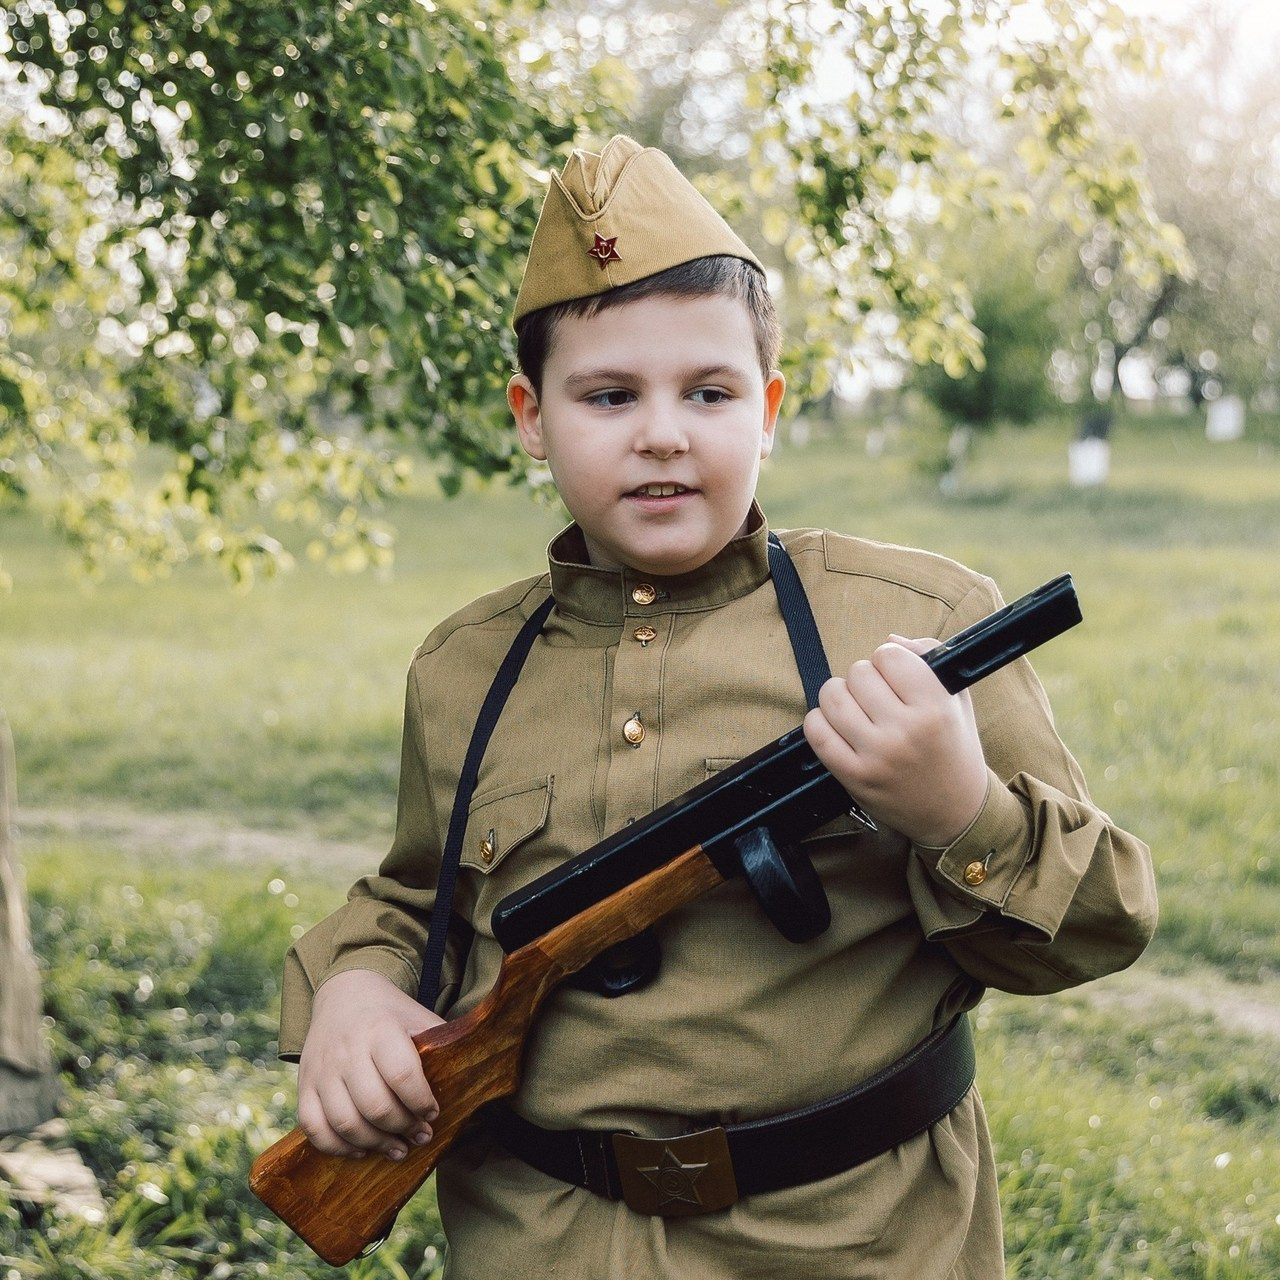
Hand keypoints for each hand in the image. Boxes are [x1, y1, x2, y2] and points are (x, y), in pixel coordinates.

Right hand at [296, 969, 444, 1159]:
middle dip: (403, 1128)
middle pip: (374, 1105)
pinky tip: (361, 1149)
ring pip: (345, 1121)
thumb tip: (471, 1081)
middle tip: (421, 1135)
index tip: (433, 1112)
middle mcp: (347, 1050)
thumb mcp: (418, 1018)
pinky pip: (315, 1128)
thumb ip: (440, 1046)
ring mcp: (322, 1070)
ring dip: (375, 1143)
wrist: (344, 994)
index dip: (421, 1101)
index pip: (401, 1074)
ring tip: (398, 1148)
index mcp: (380, 1029)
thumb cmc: (390, 1013)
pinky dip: (338, 1147)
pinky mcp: (304, 1086)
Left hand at [803, 635, 987, 847]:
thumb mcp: (956, 699)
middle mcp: (904, 731)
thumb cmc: (954, 748)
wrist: (955, 813)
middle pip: (858, 673)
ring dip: (839, 695)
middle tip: (877, 696)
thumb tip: (889, 640)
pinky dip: (819, 721)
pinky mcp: (853, 777)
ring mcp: (876, 756)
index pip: (889, 656)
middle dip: (866, 678)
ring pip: (832, 697)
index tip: (896, 675)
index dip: (889, 660)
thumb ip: (929, 658)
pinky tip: (835, 724)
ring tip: (855, 707)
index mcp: (935, 708)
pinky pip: (816, 733)